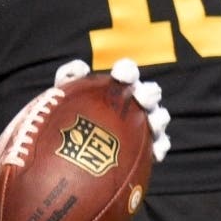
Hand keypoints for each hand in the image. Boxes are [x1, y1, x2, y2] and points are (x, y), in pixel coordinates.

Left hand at [54, 58, 170, 160]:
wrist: (70, 152)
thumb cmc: (66, 118)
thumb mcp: (60, 96)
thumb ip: (67, 78)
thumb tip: (81, 68)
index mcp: (117, 87)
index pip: (126, 73)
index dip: (127, 70)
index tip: (120, 75)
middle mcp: (134, 102)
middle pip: (149, 94)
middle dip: (149, 93)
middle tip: (142, 98)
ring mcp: (143, 125)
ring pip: (159, 118)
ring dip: (159, 119)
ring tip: (154, 122)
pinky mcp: (147, 148)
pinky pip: (158, 148)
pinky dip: (160, 148)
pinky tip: (157, 152)